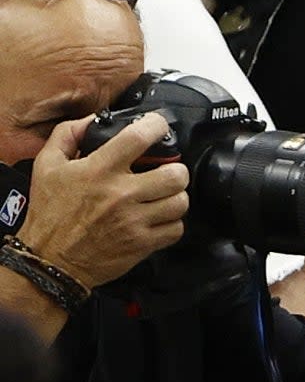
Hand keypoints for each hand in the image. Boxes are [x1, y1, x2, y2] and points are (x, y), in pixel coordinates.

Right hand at [18, 113, 189, 289]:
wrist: (49, 262)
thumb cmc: (49, 215)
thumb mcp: (46, 164)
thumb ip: (68, 134)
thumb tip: (92, 120)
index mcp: (99, 170)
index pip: (140, 137)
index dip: (157, 125)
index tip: (158, 127)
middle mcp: (121, 194)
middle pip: (175, 174)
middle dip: (175, 168)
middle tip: (166, 170)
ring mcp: (133, 221)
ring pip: (180, 201)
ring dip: (175, 196)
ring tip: (163, 195)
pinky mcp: (140, 244)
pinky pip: (175, 229)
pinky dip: (172, 223)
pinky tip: (159, 218)